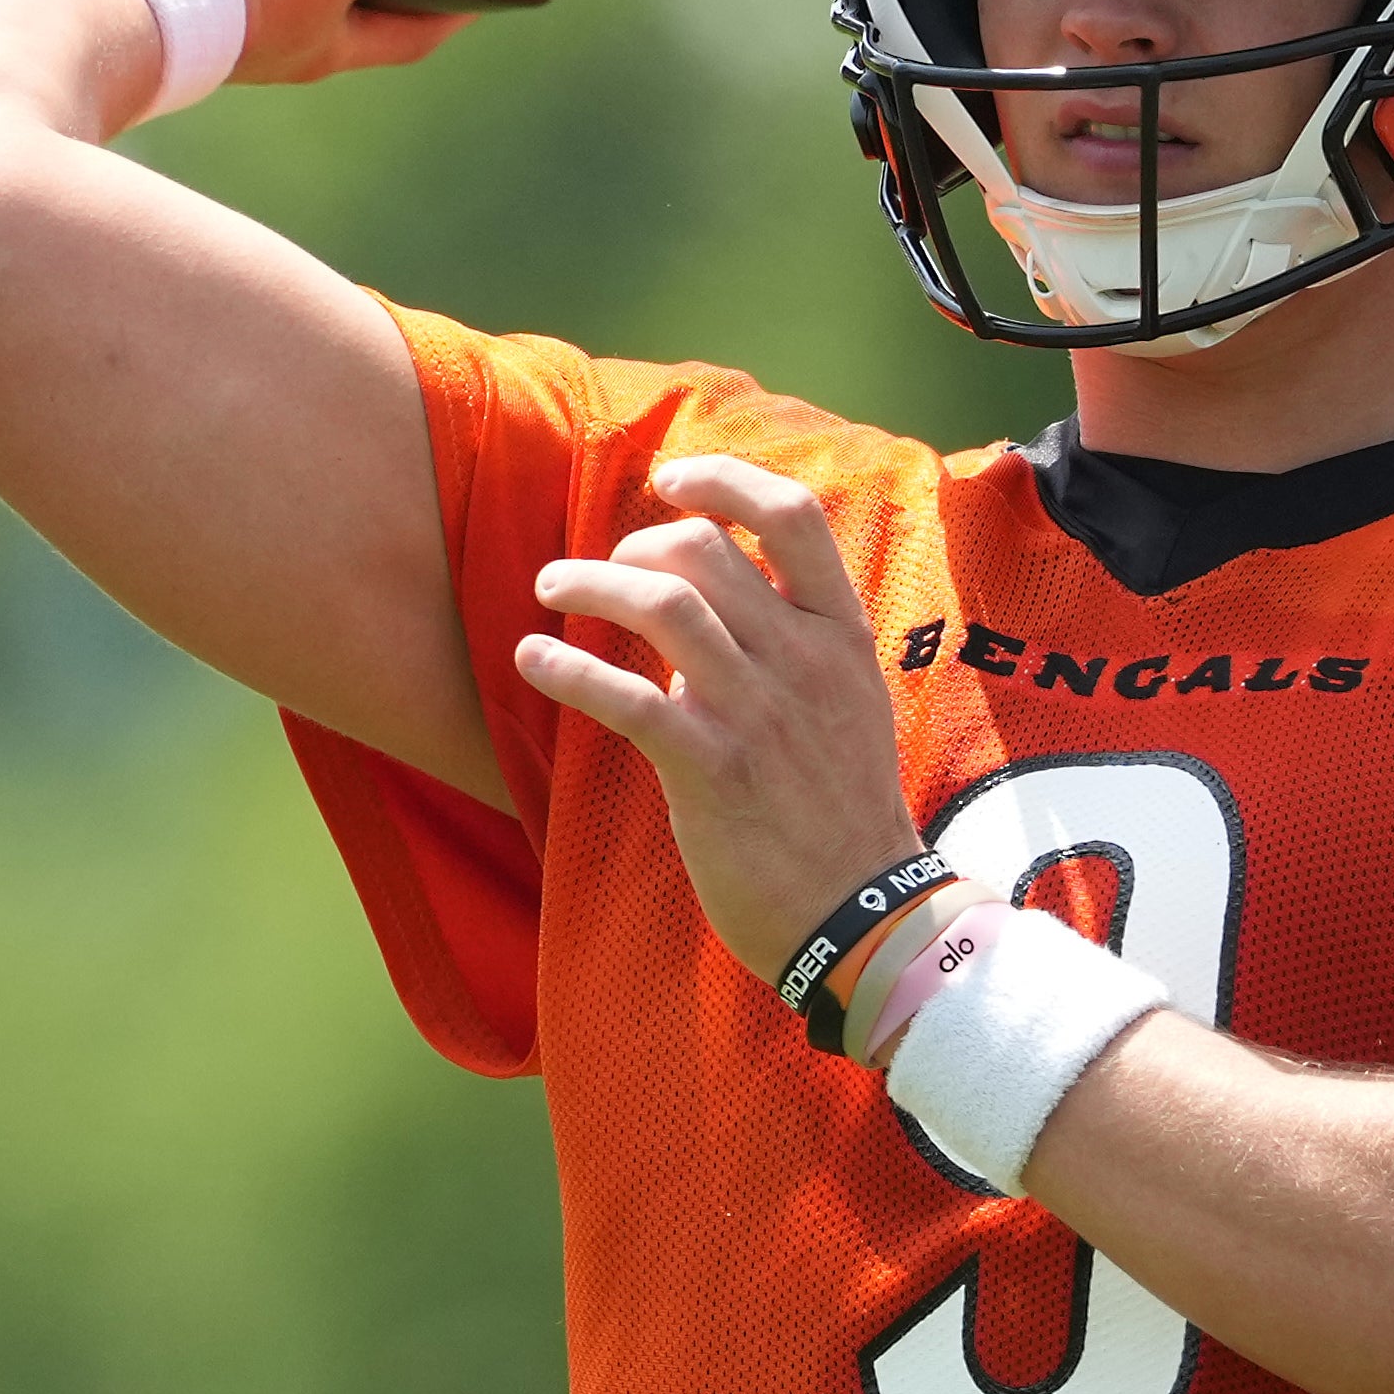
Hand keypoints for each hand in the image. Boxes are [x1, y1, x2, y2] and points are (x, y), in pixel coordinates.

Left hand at [513, 458, 927, 985]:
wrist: (860, 913)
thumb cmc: (842, 810)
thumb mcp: (847, 704)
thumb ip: (791, 644)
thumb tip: (713, 603)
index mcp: (841, 635)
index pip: (792, 516)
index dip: (722, 480)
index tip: (670, 481)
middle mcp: (802, 660)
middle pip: (703, 549)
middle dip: (632, 544)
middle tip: (596, 570)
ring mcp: (757, 713)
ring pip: (662, 603)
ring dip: (589, 582)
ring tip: (551, 589)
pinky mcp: (710, 770)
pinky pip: (624, 698)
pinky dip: (567, 668)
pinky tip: (533, 660)